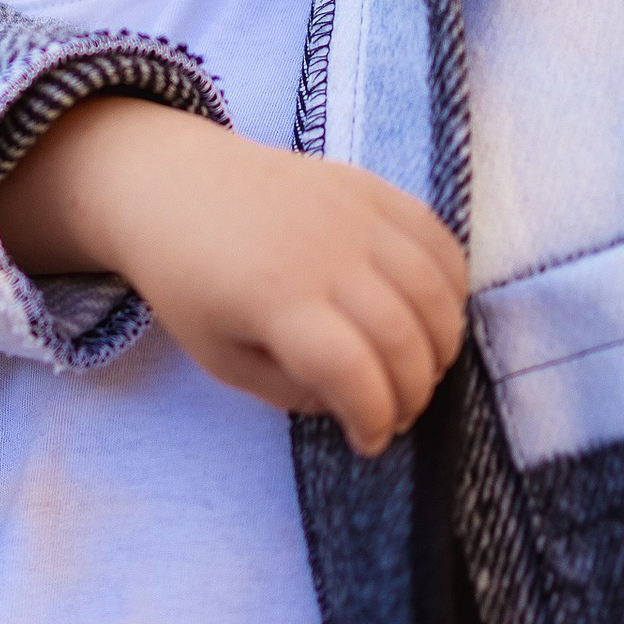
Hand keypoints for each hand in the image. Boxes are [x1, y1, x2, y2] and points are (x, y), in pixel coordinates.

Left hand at [0, 99, 464, 455]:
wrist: (171, 183)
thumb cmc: (189, 281)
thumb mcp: (222, 358)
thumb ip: (292, 393)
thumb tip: (359, 404)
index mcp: (274, 300)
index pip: (353, 372)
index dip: (375, 418)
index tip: (368, 441)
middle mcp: (323, 252)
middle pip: (403, 335)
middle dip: (413, 392)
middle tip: (398, 413)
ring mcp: (352, 212)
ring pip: (434, 289)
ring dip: (442, 344)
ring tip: (419, 368)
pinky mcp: (368, 185)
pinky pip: (438, 238)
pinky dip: (452, 284)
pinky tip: (433, 314)